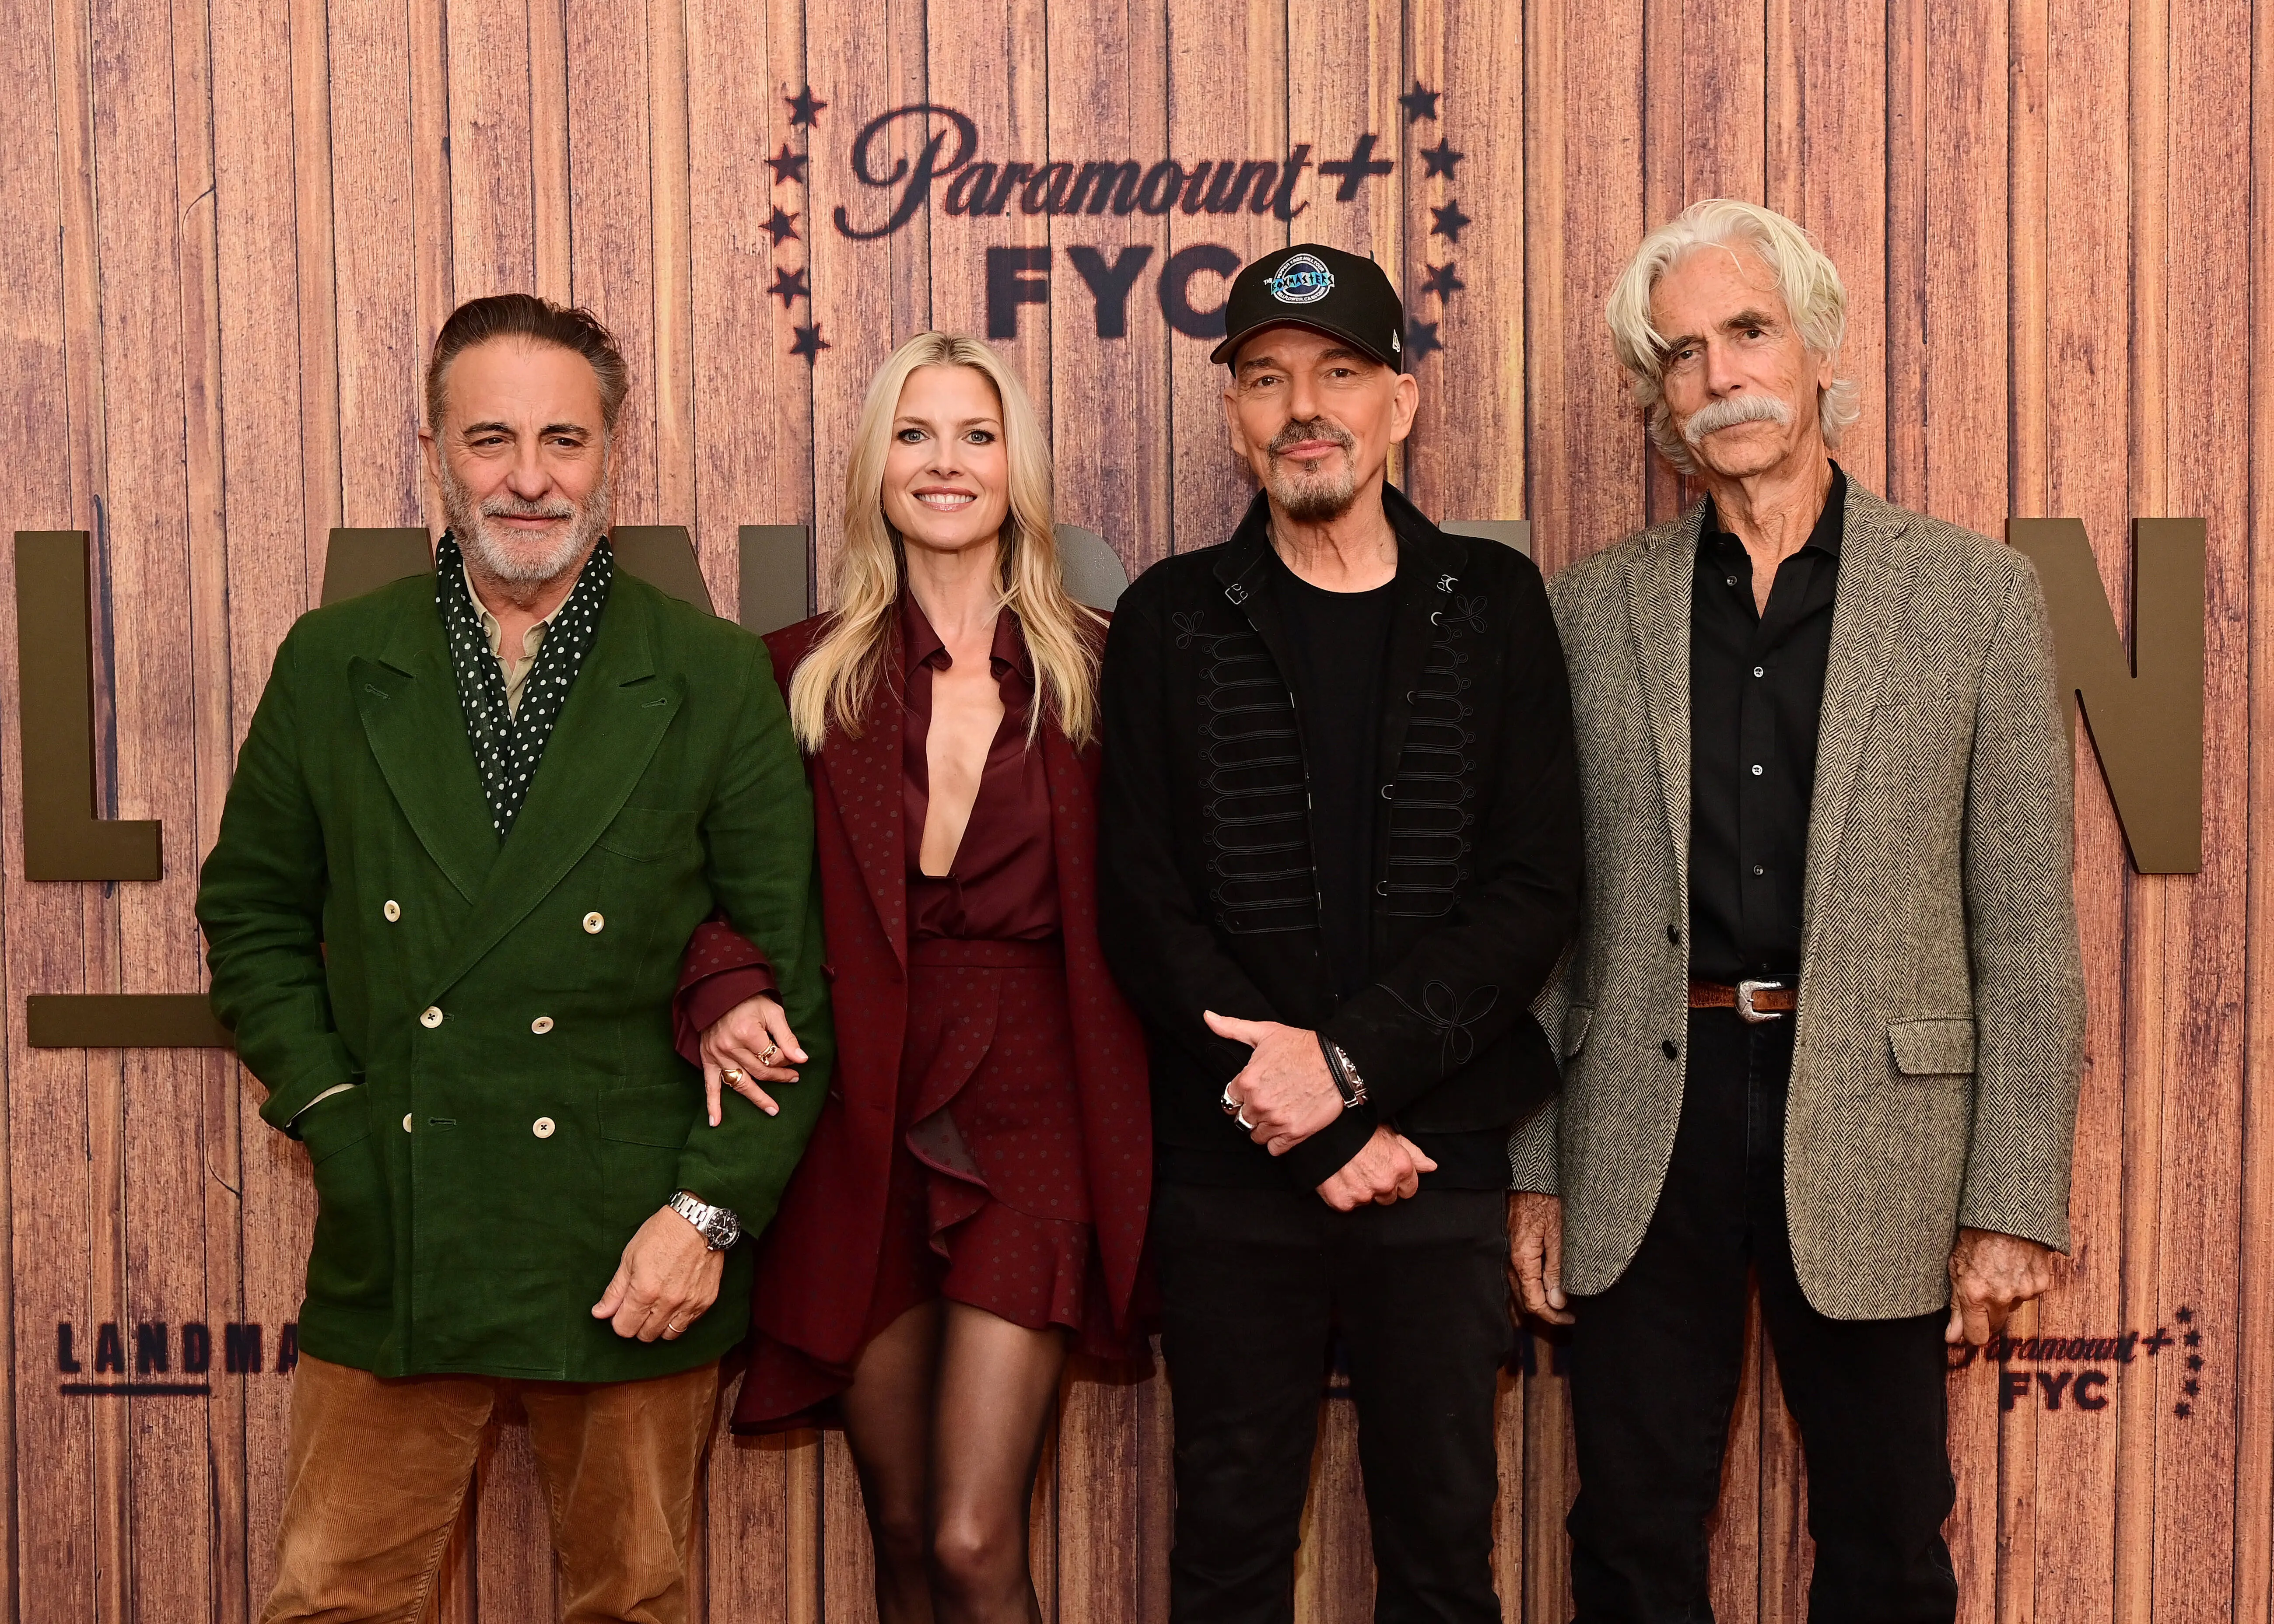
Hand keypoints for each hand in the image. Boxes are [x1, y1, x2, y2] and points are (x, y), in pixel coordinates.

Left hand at [592, 1204, 726, 1341]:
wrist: (700, 1221)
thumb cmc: (662, 1234)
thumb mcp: (630, 1258)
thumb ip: (615, 1291)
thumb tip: (599, 1314)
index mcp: (644, 1292)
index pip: (624, 1329)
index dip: (619, 1321)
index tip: (622, 1310)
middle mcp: (667, 1303)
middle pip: (646, 1336)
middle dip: (638, 1325)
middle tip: (640, 1306)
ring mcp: (689, 1304)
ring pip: (668, 1335)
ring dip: (659, 1326)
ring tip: (658, 1308)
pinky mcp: (706, 1301)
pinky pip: (689, 1324)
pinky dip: (679, 1318)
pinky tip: (676, 1302)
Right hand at [700, 993, 806, 1125]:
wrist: (719, 993)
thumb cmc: (749, 1001)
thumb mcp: (773, 1012)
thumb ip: (787, 1037)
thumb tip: (802, 1059)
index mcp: (747, 1033)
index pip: (773, 1058)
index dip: (786, 1061)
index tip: (794, 1059)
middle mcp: (730, 1047)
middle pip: (760, 1072)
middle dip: (779, 1077)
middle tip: (793, 1078)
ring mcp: (717, 1055)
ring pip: (741, 1083)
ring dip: (757, 1098)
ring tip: (773, 1109)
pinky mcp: (708, 1060)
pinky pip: (710, 1086)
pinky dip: (713, 1105)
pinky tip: (715, 1122)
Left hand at [1204, 1010, 1343, 1153]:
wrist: (1338, 1062)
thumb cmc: (1302, 1046)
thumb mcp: (1265, 1032)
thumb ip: (1232, 1028)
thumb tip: (1208, 1016)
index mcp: (1246, 1081)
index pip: (1229, 1100)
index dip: (1241, 1097)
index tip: (1253, 1092)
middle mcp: (1258, 1104)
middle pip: (1242, 1119)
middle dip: (1252, 1112)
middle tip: (1268, 1102)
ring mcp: (1275, 1121)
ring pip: (1256, 1135)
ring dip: (1264, 1127)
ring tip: (1278, 1113)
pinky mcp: (1294, 1133)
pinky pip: (1274, 1149)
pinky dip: (1278, 1142)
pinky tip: (1286, 1127)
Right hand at [1316, 1125, 1437, 1210]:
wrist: (1324, 1130)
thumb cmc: (1357, 1127)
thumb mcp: (1389, 1134)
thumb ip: (1413, 1153)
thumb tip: (1430, 1167)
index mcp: (1400, 1167)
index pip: (1409, 1189)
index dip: (1398, 1180)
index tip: (1385, 1170)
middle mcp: (1385, 1183)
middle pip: (1389, 1198)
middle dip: (1380, 1186)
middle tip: (1365, 1168)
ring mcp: (1364, 1195)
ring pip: (1369, 1201)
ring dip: (1362, 1190)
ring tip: (1350, 1170)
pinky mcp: (1344, 1202)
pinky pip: (1348, 1205)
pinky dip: (1344, 1194)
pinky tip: (1339, 1178)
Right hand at [1509, 1191, 1573, 1324]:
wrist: (1528, 1178)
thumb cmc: (1544, 1200)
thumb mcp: (1558, 1235)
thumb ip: (1556, 1270)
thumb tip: (1557, 1301)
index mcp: (1522, 1261)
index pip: (1533, 1302)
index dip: (1552, 1316)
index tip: (1570, 1318)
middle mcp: (1510, 1262)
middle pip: (1522, 1300)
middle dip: (1544, 1312)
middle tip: (1566, 1315)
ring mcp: (1507, 1255)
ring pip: (1517, 1290)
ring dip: (1535, 1302)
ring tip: (1555, 1305)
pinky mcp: (1509, 1247)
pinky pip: (1515, 1277)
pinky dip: (1527, 1289)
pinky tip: (1539, 1288)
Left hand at [1945, 1227, 2056, 1345]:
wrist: (2007, 1213)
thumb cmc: (1974, 1234)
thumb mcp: (1955, 1266)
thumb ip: (1956, 1306)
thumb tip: (1953, 1338)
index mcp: (1975, 1294)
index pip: (1977, 1337)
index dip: (1970, 1335)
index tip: (1966, 1330)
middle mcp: (2001, 1297)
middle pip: (1995, 1326)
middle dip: (1986, 1316)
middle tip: (1980, 1294)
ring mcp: (2024, 1291)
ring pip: (2012, 1309)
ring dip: (2004, 1299)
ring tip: (1996, 1272)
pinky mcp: (2041, 1284)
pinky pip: (2028, 1295)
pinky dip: (2020, 1286)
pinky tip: (2012, 1267)